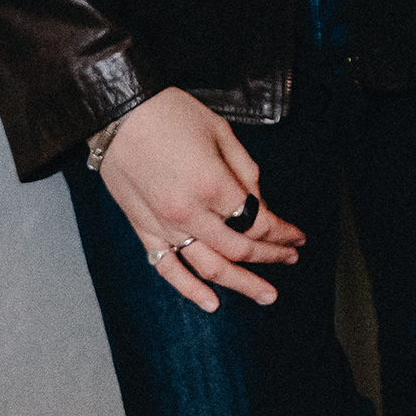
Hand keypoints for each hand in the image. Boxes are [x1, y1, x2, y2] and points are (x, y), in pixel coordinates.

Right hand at [101, 87, 305, 313]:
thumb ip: (245, 173)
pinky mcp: (142, 228)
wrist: (118, 112)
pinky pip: (167, 268)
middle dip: (270, 257)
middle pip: (239, 249)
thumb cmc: (171, 114)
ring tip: (266, 294)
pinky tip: (212, 303)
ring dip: (240, 284)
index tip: (298, 237)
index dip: (283, 233)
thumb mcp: (222, 133)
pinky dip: (189, 289)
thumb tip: (259, 204)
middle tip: (290, 259)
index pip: (258, 222)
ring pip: (208, 268)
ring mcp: (163, 225)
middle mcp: (188, 212)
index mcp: (213, 185)